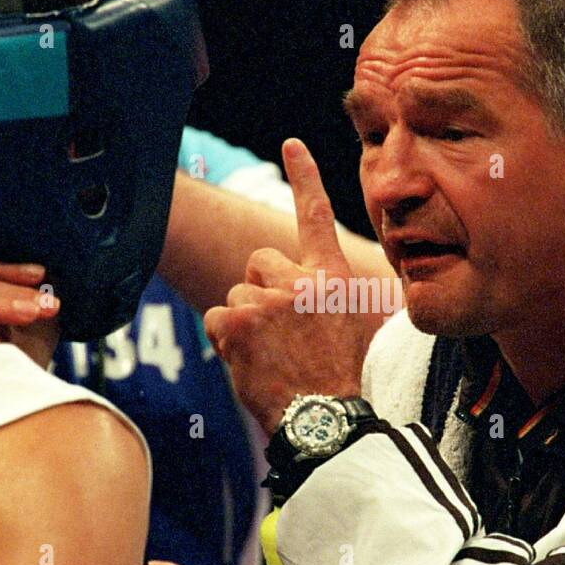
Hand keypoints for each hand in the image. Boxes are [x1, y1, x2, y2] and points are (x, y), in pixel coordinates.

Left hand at [203, 139, 378, 433]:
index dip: (305, 177)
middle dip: (257, 290)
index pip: (316, 217)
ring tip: (270, 355)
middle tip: (278, 333)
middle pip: (257, 262)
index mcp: (332, 278)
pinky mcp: (238, 321)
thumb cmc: (337, 382)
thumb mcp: (349, 328)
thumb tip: (304, 296)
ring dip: (242, 323)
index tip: (291, 144)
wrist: (325, 420)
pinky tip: (250, 362)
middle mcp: (300, 280)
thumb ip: (324, 299)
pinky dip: (225, 342)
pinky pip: (215, 318)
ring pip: (234, 295)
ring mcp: (267, 299)